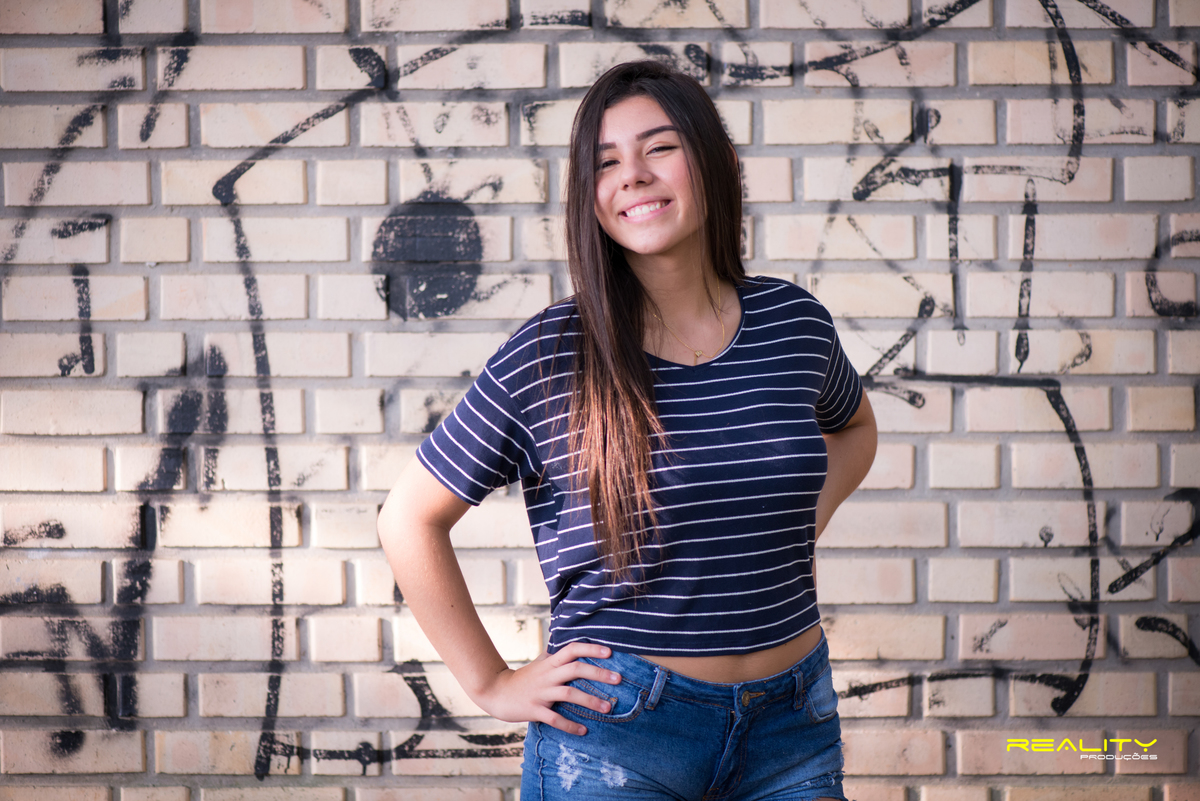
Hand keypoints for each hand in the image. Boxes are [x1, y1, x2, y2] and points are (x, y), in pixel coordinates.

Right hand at [472, 642, 622, 735]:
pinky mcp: (534, 710)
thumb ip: (551, 656)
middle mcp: (548, 675)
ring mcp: (541, 693)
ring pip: (569, 693)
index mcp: (550, 663)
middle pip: (575, 669)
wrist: (496, 692)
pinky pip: (555, 718)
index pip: (572, 649)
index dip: (591, 649)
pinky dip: (570, 725)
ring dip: (590, 701)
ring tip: (608, 708)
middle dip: (598, 673)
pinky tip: (583, 731)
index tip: (610, 652)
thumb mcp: (537, 664)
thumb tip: (561, 645)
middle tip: (619, 679)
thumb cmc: (521, 679)